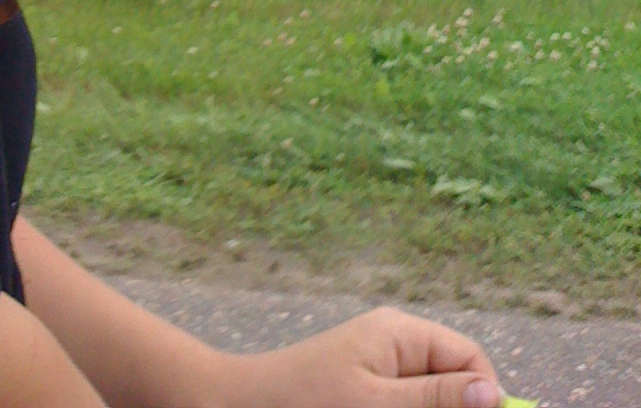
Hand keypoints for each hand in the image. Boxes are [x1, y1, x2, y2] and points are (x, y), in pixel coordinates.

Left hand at [233, 305, 501, 407]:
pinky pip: (403, 401)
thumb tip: (494, 393)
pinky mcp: (368, 394)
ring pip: (429, 398)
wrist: (241, 404)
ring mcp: (381, 372)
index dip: (486, 396)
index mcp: (401, 334)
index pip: (470, 360)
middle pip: (453, 384)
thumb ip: (434, 399)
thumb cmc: (305, 400)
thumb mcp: (376, 402)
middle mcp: (396, 347)